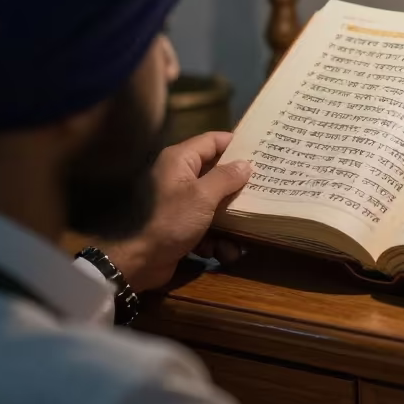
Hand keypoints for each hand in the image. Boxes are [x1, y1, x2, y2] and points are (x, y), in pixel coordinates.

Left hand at [103, 132, 251, 291]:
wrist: (137, 262)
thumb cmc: (170, 221)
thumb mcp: (202, 196)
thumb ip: (226, 177)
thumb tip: (246, 164)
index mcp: (181, 160)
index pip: (213, 141)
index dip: (237, 144)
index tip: (262, 152)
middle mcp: (180, 177)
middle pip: (218, 173)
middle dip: (240, 187)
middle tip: (266, 189)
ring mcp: (181, 202)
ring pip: (217, 203)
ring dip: (231, 221)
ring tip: (243, 235)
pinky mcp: (182, 225)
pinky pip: (208, 225)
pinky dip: (217, 238)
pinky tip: (221, 251)